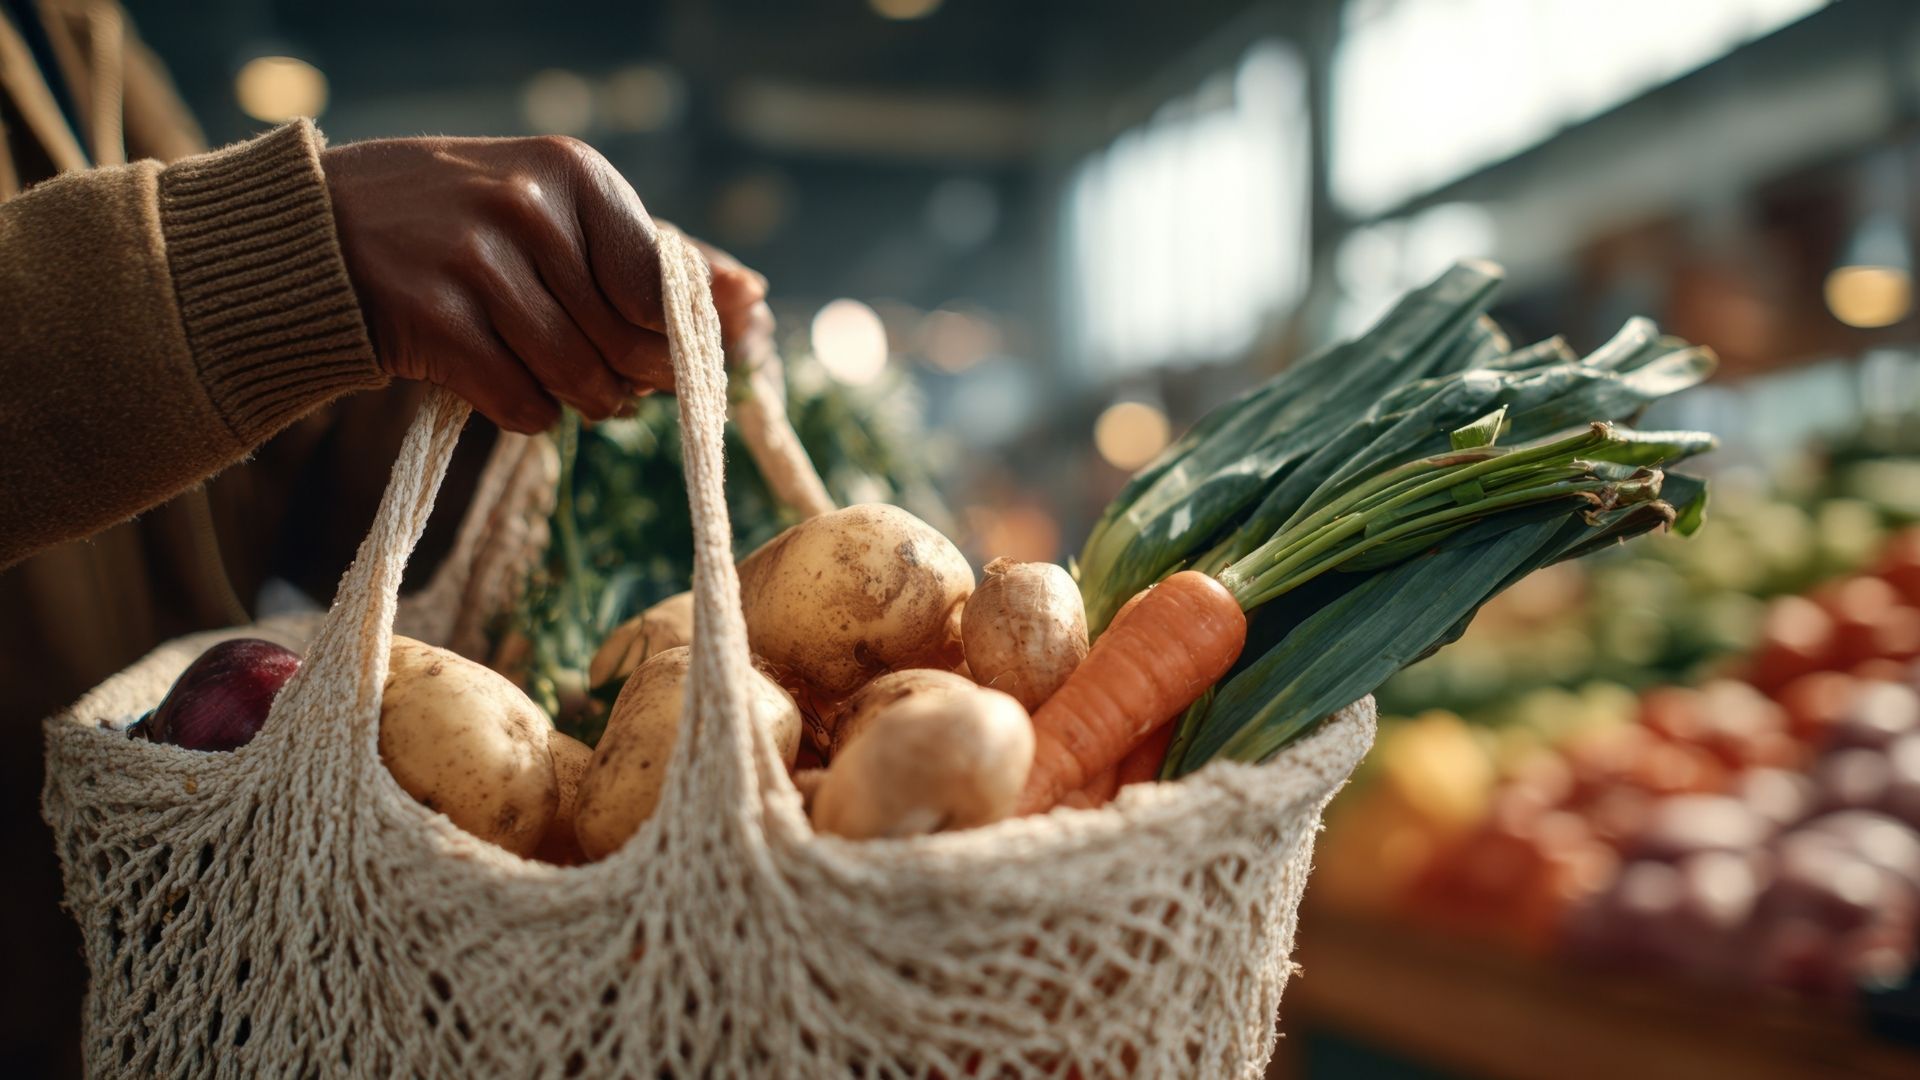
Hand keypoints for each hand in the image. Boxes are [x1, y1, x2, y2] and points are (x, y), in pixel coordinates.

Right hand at [322, 135, 767, 431]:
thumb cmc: (462, 226)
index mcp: (572, 174)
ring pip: (579, 380)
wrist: (319, 234)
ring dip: (579, 402)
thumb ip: (653, 257)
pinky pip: (522, 404)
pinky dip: (525, 412)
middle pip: (627, 343)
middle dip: (630, 381)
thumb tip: (752, 298)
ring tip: (558, 379)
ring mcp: (476, 265)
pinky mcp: (434, 323)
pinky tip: (499, 380)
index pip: (662, 285)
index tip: (661, 356)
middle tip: (609, 379)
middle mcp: (528, 210)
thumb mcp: (556, 210)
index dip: (673, 340)